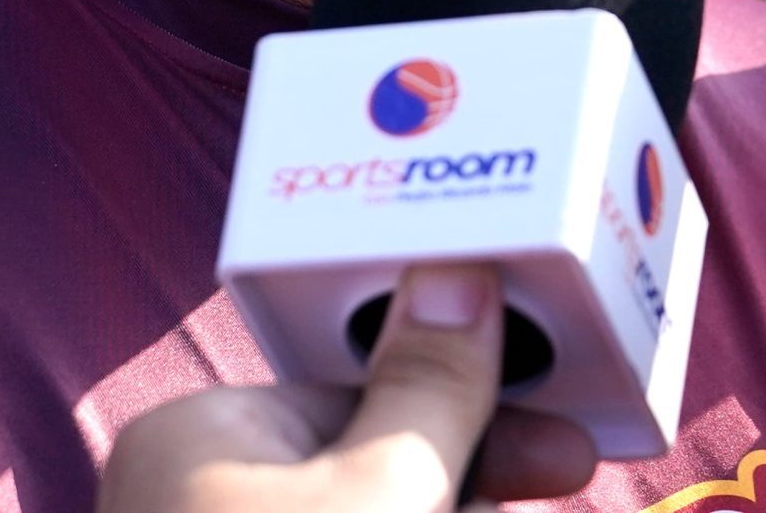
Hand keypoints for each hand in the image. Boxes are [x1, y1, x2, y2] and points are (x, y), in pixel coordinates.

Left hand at [97, 265, 596, 512]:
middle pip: (371, 446)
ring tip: (540, 496)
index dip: (471, 389)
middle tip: (568, 464)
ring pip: (367, 499)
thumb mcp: (379, 494)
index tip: (559, 413)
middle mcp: (197, 493)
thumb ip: (428, 386)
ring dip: (457, 497)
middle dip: (474, 455)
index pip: (359, 383)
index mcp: (199, 436)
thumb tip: (461, 275)